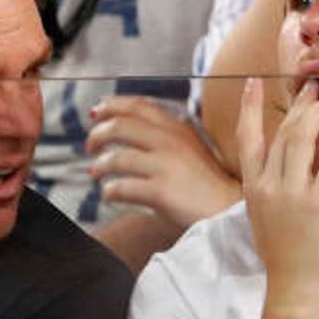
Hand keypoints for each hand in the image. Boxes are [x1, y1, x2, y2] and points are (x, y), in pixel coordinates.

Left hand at [85, 96, 240, 229]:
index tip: (96, 112)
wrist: (229, 212)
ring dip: (99, 166)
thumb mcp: (192, 148)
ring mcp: (166, 166)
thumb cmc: (207, 184)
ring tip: (94, 173)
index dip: (112, 106)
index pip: (138, 106)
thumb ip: (166, 136)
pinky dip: (109, 191)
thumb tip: (130, 129)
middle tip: (89, 146)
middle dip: (97, 134)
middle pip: (121, 126)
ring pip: (117, 158)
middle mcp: (171, 142)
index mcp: (178, 128)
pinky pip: (122, 188)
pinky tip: (109, 195)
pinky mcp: (161, 192)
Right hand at [238, 78, 318, 306]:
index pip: (247, 138)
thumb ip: (272, 188)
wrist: (294, 288)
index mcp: (253, 188)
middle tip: (314, 87)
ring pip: (303, 138)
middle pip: (282, 132)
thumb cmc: (284, 256)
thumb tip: (285, 165)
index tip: (252, 82)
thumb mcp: (266, 216)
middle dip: (300, 105)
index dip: (249, 107)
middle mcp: (269, 185)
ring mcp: (292, 193)